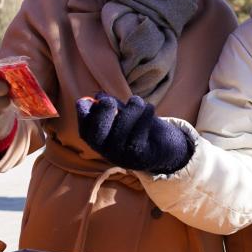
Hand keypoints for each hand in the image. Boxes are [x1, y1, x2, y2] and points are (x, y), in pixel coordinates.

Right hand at [76, 94, 192, 174]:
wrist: (168, 147)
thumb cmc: (141, 128)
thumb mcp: (125, 116)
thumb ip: (112, 107)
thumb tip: (98, 95)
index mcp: (102, 143)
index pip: (86, 132)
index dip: (83, 115)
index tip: (86, 100)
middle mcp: (110, 153)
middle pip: (96, 134)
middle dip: (101, 112)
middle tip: (110, 101)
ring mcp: (124, 156)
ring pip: (121, 128)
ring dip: (131, 109)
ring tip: (138, 102)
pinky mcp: (141, 156)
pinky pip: (139, 131)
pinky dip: (144, 114)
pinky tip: (150, 109)